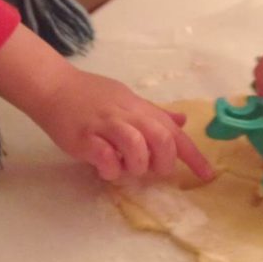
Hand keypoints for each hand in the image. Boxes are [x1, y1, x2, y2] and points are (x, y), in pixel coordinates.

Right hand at [0, 25, 214, 182]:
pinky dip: (111, 169)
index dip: (193, 156)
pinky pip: (107, 158)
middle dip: (162, 163)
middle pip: (162, 140)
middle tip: (150, 170)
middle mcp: (127, 115)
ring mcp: (106, 126)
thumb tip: (183, 121)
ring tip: (125, 168)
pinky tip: (105, 168)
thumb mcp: (128, 99)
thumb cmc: (91, 95)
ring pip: (137, 148)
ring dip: (136, 167)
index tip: (208, 175)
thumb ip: (155, 114)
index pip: (174, 133)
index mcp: (140, 108)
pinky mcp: (85, 138)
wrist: (54, 86)